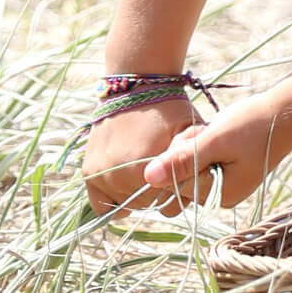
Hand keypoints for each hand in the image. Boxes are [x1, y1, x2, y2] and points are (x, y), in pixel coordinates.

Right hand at [83, 98, 201, 213]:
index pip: (170, 203)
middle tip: (166, 171)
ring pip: (128, 205)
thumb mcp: (190, 130)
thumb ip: (195, 158)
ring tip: (149, 173)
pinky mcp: (89, 174)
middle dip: (161, 193)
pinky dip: (115, 201)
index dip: (181, 191)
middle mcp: (120, 177)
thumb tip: (202, 183)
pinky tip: (129, 185)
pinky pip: (101, 206)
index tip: (182, 174)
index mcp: (147, 169)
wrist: (134, 87)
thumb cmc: (169, 109)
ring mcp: (102, 177)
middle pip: (149, 205)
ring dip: (140, 196)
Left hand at [143, 95, 291, 212]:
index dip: (179, 156)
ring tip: (213, 130)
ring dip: (193, 144)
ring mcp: (223, 182)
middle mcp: (220, 194)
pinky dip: (202, 143)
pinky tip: (216, 131)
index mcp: (219, 195)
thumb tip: (147, 178)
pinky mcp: (225, 169)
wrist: (287, 111)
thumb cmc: (254, 125)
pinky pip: (199, 159)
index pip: (176, 182)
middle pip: (180, 175)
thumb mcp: (215, 140)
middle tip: (207, 131)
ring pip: (187, 165)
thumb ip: (182, 160)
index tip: (199, 137)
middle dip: (186, 150)